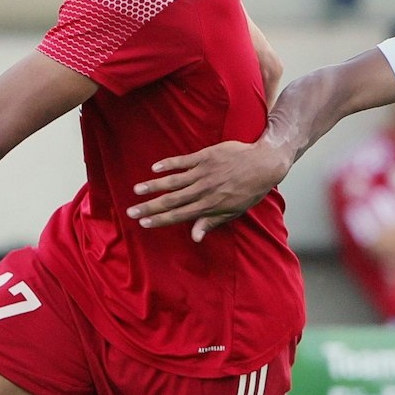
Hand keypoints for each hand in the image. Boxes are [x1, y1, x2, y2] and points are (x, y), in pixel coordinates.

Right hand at [129, 137, 292, 241]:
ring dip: (153, 186)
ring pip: (173, 181)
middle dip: (149, 207)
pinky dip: (168, 164)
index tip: (144, 223)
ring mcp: (202, 173)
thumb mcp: (233, 211)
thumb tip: (194, 237)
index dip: (160, 220)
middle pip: (171, 200)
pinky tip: (155, 168)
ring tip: (136, 190)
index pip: (179, 215)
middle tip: (131, 212)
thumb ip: (211, 222)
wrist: (263, 164)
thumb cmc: (249, 190)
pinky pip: (182, 161)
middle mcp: (203, 191)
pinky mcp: (204, 157)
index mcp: (209, 206)